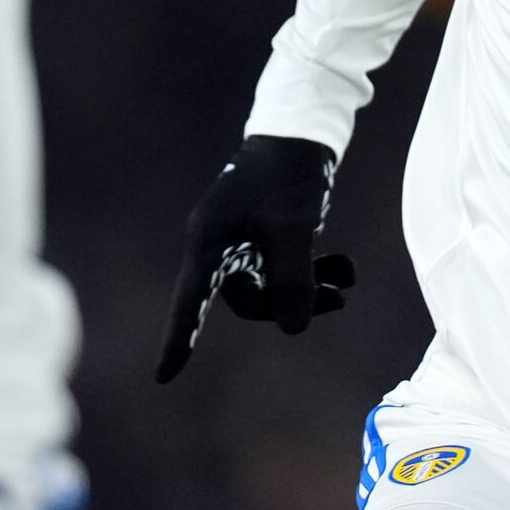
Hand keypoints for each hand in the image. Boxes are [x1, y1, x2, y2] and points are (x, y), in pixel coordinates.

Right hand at [155, 134, 354, 381]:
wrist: (300, 133)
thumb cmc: (289, 176)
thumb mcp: (294, 228)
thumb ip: (293, 279)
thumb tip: (293, 330)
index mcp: (210, 240)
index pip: (190, 300)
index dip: (179, 338)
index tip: (164, 375)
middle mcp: (218, 243)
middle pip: (248, 299)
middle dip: (292, 305)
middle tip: (337, 300)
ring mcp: (241, 239)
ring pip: (270, 286)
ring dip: (308, 289)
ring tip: (346, 281)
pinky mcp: (263, 235)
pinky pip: (283, 269)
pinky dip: (311, 272)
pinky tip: (342, 267)